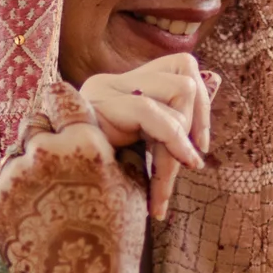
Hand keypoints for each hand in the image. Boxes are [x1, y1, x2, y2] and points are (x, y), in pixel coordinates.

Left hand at [0, 82, 148, 272]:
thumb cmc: (117, 238)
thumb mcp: (132, 187)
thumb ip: (117, 150)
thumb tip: (114, 128)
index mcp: (84, 142)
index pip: (62, 97)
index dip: (61, 99)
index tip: (59, 101)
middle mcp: (46, 152)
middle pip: (34, 120)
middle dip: (43, 131)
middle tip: (54, 149)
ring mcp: (16, 177)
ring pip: (14, 151)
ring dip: (26, 160)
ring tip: (44, 187)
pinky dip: (9, 185)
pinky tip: (29, 203)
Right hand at [78, 54, 218, 219]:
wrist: (57, 207)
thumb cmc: (100, 186)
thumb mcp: (146, 154)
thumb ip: (176, 123)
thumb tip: (216, 80)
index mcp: (121, 89)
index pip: (182, 65)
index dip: (203, 106)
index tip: (199, 149)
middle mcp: (110, 83)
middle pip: (185, 76)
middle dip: (196, 126)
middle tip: (184, 168)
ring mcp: (102, 91)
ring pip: (178, 90)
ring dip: (181, 140)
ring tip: (162, 184)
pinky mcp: (95, 107)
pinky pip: (150, 112)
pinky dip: (173, 142)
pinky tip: (171, 177)